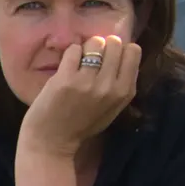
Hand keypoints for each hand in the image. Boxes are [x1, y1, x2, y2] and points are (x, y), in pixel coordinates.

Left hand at [20, 35, 142, 157]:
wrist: (52, 142)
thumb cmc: (81, 125)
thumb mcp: (112, 108)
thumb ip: (120, 82)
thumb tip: (123, 50)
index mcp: (125, 92)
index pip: (133, 50)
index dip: (120, 49)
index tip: (108, 58)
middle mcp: (109, 86)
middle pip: (115, 43)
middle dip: (103, 46)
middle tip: (91, 60)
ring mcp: (87, 82)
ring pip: (95, 42)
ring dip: (86, 48)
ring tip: (78, 63)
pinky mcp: (65, 79)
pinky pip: (73, 49)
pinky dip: (70, 54)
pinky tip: (66, 68)